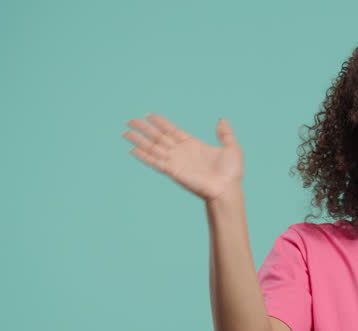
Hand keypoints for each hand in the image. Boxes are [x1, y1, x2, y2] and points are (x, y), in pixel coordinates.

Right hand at [123, 114, 244, 202]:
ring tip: (125, 132)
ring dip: (139, 140)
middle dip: (144, 128)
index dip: (161, 122)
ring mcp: (176, 161)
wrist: (227, 189)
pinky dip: (143, 156)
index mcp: (193, 145)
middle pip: (158, 137)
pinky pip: (155, 161)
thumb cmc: (231, 173)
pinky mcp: (173, 171)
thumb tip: (222, 119)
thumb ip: (225, 134)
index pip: (172, 130)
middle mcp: (181, 152)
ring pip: (153, 147)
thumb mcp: (232, 148)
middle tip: (130, 120)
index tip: (149, 115)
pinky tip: (132, 149)